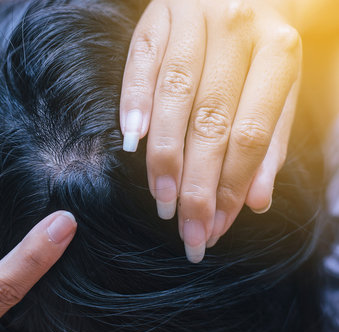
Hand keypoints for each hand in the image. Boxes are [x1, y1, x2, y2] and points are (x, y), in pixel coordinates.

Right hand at [119, 0, 301, 261]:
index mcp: (277, 51)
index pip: (251, 134)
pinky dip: (133, 101)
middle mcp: (237, 31)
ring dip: (164, 155)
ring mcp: (194, 19)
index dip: (232, 187)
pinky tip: (131, 140)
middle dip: (196, 184)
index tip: (216, 228)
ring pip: (174, 97)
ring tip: (161, 200)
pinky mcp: (159, 15)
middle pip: (211, 122)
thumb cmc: (260, 45)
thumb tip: (257, 202)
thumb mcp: (280, 87)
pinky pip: (141, 62)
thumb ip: (270, 142)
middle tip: (187, 230)